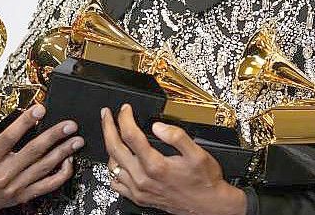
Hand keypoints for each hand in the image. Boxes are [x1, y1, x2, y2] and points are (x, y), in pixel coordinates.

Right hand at [0, 104, 84, 211]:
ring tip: (76, 140)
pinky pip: (48, 185)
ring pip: (44, 167)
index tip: (39, 109)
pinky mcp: (26, 194)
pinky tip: (69, 160)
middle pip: (32, 151)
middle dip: (53, 136)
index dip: (25, 122)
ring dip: (63, 152)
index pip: (8, 138)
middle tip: (69, 125)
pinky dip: (62, 174)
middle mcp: (4, 173)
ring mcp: (16, 185)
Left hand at [101, 104, 245, 214]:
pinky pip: (116, 183)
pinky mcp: (139, 197)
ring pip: (112, 165)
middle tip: (106, 115)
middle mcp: (143, 178)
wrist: (207, 205)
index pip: (130, 135)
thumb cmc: (204, 180)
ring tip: (112, 134)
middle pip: (115, 148)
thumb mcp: (198, 153)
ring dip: (109, 146)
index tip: (126, 109)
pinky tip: (118, 160)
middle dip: (108, 127)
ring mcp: (139, 190)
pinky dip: (113, 169)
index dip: (125, 118)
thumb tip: (158, 125)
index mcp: (156, 165)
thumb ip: (177, 136)